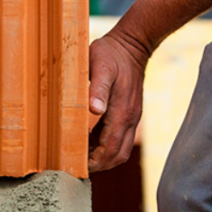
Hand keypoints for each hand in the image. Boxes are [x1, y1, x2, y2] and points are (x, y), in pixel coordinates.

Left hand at [87, 32, 147, 171]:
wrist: (133, 44)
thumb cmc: (112, 53)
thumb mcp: (100, 65)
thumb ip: (97, 87)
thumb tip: (95, 110)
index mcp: (122, 111)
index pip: (111, 148)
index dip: (96, 161)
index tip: (79, 166)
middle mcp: (130, 117)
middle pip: (118, 154)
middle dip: (101, 164)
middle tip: (78, 167)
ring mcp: (132, 115)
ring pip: (121, 148)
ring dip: (104, 156)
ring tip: (81, 156)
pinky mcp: (130, 112)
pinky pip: (120, 136)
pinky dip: (106, 144)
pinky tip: (90, 140)